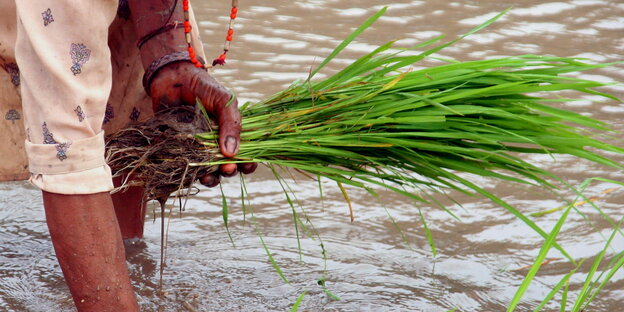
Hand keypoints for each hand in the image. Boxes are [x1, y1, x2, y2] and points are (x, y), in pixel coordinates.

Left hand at [149, 61, 256, 186]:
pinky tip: (191, 172)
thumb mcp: (224, 101)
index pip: (246, 154)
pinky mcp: (181, 150)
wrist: (173, 80)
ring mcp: (199, 148)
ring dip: (212, 179)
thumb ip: (231, 125)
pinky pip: (188, 168)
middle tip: (227, 169)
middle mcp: (218, 143)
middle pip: (228, 166)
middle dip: (230, 171)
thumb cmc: (204, 88)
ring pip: (209, 172)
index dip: (248, 164)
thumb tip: (231, 153)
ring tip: (208, 178)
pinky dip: (191, 174)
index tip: (246, 166)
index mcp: (232, 133)